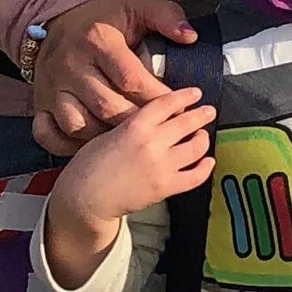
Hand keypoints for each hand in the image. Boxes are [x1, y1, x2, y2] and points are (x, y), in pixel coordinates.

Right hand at [30, 0, 196, 155]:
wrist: (54, 24)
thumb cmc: (103, 21)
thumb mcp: (136, 7)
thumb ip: (166, 16)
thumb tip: (190, 37)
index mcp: (98, 41)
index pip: (131, 78)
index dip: (158, 97)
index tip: (180, 108)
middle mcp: (72, 66)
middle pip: (107, 106)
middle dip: (139, 122)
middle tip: (164, 132)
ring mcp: (53, 89)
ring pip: (80, 125)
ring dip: (108, 138)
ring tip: (133, 141)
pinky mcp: (40, 105)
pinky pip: (50, 135)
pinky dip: (71, 146)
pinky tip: (95, 146)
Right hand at [42, 85, 215, 287]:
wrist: (84, 199)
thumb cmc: (89, 166)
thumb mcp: (108, 133)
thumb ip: (134, 124)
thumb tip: (158, 117)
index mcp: (135, 126)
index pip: (167, 103)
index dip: (184, 96)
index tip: (195, 93)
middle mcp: (152, 144)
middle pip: (187, 122)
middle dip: (202, 114)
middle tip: (208, 111)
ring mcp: (161, 167)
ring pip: (196, 147)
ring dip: (203, 138)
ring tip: (202, 135)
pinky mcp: (165, 188)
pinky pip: (195, 176)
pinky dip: (205, 168)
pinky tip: (208, 161)